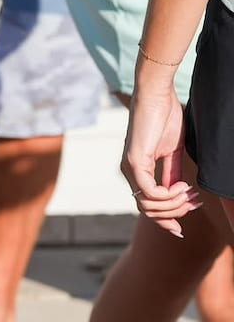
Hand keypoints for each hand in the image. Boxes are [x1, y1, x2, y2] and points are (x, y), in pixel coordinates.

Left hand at [121, 81, 198, 236]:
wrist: (157, 94)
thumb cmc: (165, 116)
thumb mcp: (172, 151)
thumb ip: (171, 173)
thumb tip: (177, 192)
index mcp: (137, 170)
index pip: (145, 205)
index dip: (163, 219)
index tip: (181, 227)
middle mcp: (129, 172)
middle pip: (146, 210)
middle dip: (173, 213)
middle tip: (193, 203)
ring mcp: (129, 168)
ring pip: (147, 205)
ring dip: (172, 205)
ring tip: (189, 194)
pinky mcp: (134, 161)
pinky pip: (148, 192)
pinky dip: (167, 195)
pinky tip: (182, 187)